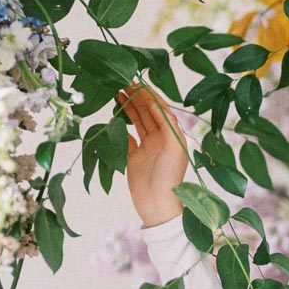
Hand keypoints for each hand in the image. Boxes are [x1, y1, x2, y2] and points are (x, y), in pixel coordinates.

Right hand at [117, 80, 189, 227]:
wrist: (158, 206)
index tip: (137, 82)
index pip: (160, 110)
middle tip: (122, 83)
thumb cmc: (171, 178)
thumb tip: (157, 104)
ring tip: (117, 94)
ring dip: (128, 109)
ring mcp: (146, 148)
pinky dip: (121, 128)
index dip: (149, 95)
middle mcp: (160, 140)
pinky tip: (114, 118)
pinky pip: (126, 139)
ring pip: (137, 123)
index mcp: (172, 136)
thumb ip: (167, 126)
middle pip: (147, 113)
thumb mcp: (174, 148)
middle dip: (136, 98)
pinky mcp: (134, 159)